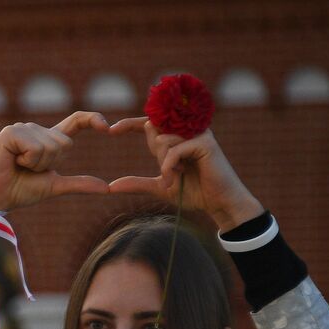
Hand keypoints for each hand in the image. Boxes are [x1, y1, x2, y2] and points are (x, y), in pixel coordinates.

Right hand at [0, 111, 111, 211]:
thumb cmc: (20, 191)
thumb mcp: (55, 186)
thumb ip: (79, 183)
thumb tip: (107, 189)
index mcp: (48, 139)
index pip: (76, 121)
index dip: (92, 120)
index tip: (107, 128)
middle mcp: (36, 130)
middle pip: (64, 143)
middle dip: (51, 163)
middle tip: (29, 170)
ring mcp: (23, 128)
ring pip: (50, 146)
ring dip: (37, 164)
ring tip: (19, 166)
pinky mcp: (11, 132)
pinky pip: (35, 148)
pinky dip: (27, 161)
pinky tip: (13, 162)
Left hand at [108, 118, 263, 230]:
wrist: (218, 204)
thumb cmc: (194, 193)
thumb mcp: (159, 187)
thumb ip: (137, 184)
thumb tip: (111, 187)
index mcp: (177, 138)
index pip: (150, 124)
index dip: (129, 124)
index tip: (110, 130)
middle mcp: (188, 131)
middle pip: (154, 128)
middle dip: (154, 152)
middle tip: (169, 174)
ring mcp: (198, 134)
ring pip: (163, 139)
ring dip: (163, 164)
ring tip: (173, 179)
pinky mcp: (205, 142)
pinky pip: (175, 149)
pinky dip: (169, 166)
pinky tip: (176, 177)